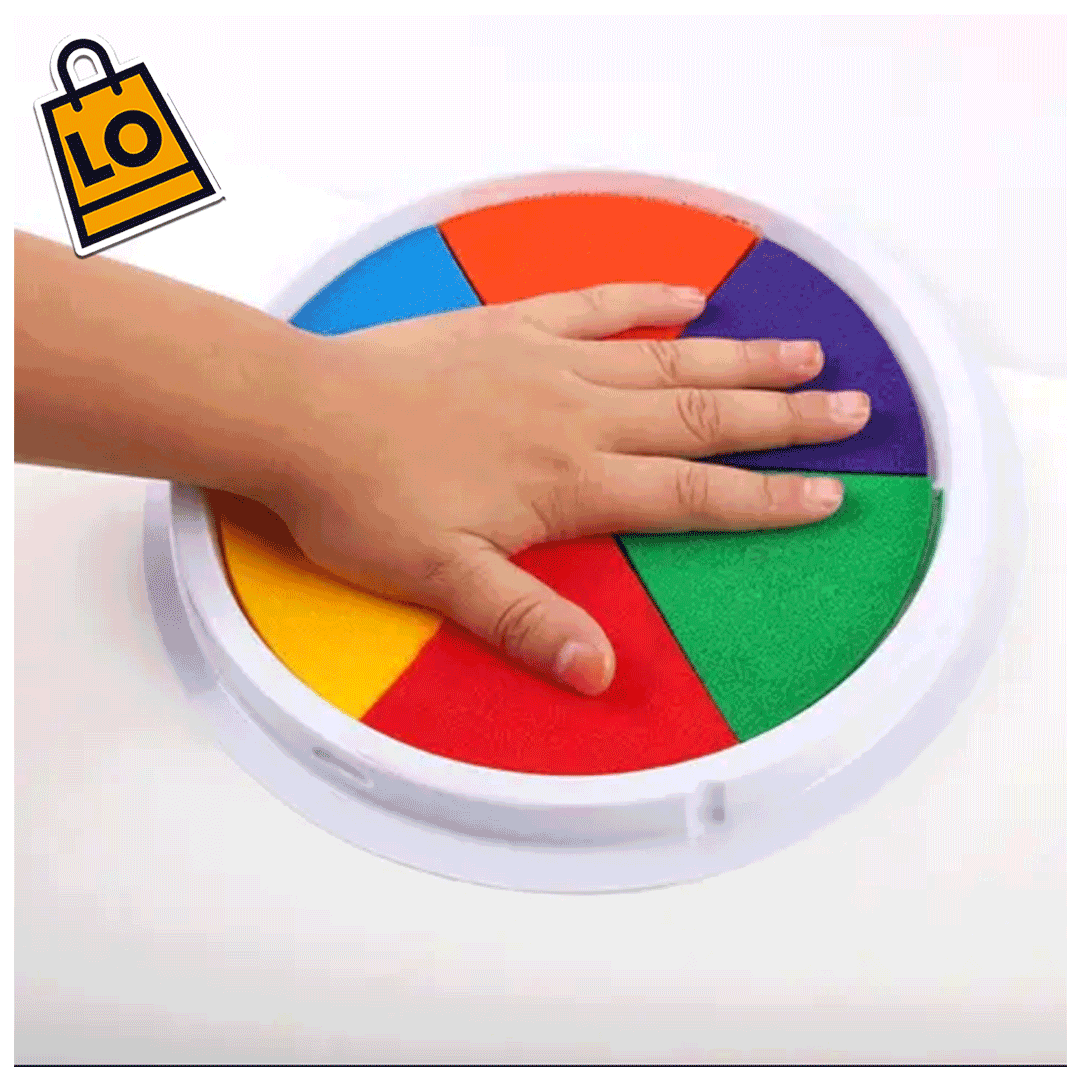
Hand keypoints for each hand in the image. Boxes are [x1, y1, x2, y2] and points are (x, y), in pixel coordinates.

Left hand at [269, 282, 870, 695]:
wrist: (301, 415)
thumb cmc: (365, 501)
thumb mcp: (442, 579)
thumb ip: (525, 621)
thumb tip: (597, 675)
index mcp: (569, 481)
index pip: (689, 494)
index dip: (763, 499)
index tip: (827, 493)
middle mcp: (575, 416)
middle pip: (701, 417)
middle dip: (782, 418)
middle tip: (852, 409)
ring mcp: (546, 362)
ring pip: (665, 359)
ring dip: (739, 358)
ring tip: (804, 352)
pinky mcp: (509, 327)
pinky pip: (592, 306)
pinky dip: (644, 300)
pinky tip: (687, 296)